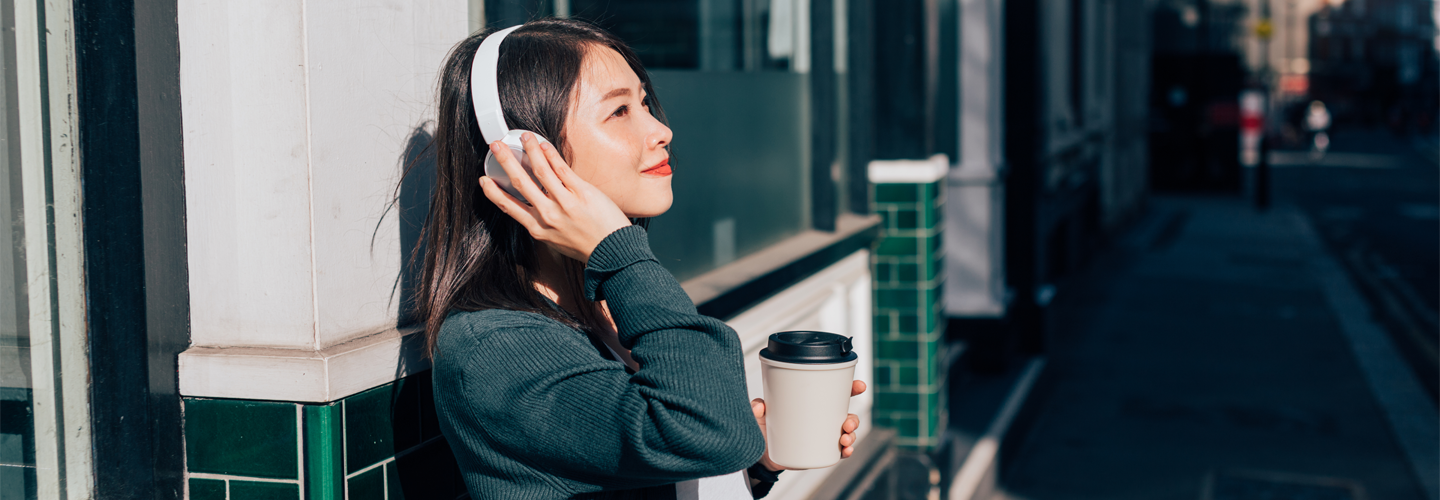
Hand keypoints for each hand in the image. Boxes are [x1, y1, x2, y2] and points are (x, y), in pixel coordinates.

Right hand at [479, 133, 632, 262]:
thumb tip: (536, 204)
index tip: (484, 180)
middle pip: (520, 182)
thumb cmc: (586, 246)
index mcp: (538, 229)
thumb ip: (544, 224)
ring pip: (541, 170)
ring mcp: (564, 202)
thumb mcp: (556, 240)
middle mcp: (548, 215)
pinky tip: (544, 144)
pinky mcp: (582, 192)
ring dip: (530, 149)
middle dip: (505, 161)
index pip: (509, 207)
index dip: (493, 192)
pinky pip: (562, 169)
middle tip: (496, 146)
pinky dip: (551, 154)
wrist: (612, 252)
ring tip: (523, 136)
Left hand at [751, 380, 866, 470]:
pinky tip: (846, 451)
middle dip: (853, 419)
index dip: (850, 388)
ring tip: (844, 439)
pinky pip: (839, 452)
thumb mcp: (758, 414)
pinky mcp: (819, 452)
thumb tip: (760, 407)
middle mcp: (820, 419)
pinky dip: (846, 451)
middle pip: (846, 414)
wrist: (759, 454)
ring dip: (852, 436)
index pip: (834, 393)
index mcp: (810, 404)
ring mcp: (821, 436)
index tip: (859, 386)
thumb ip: (756, 408)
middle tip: (847, 423)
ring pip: (846, 433)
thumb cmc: (763, 427)